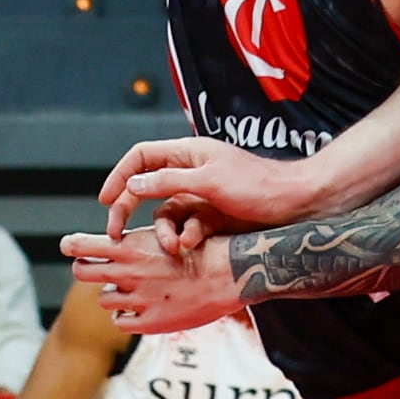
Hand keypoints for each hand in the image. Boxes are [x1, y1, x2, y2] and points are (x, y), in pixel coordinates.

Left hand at [64, 222, 244, 333]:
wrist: (228, 272)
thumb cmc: (200, 247)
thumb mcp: (165, 234)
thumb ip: (135, 243)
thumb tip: (110, 246)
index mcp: (131, 247)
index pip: (84, 247)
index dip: (73, 246)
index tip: (68, 245)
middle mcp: (128, 273)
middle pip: (84, 272)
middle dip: (85, 268)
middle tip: (89, 267)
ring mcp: (138, 299)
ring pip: (105, 300)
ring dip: (114, 294)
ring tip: (132, 289)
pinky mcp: (149, 322)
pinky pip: (122, 322)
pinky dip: (128, 316)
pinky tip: (142, 308)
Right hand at [100, 134, 332, 237]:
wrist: (295, 207)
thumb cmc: (256, 186)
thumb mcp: (209, 181)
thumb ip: (169, 181)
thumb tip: (132, 185)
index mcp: (189, 152)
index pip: (142, 157)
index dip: (120, 175)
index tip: (104, 200)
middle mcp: (190, 171)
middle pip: (146, 188)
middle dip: (129, 211)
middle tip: (115, 235)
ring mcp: (200, 196)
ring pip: (166, 215)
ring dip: (164, 232)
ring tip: (172, 247)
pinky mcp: (211, 218)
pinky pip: (186, 229)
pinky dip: (185, 238)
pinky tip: (191, 246)